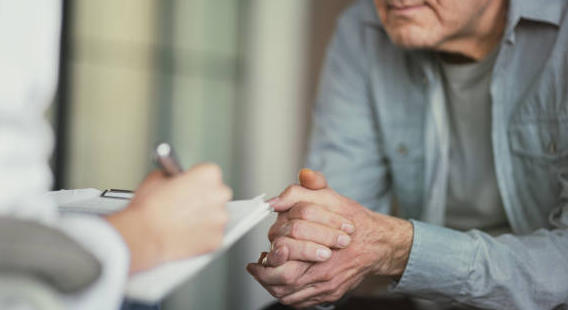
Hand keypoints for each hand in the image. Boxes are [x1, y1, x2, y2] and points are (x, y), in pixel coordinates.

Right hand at [106, 163, 231, 272]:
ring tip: (183, 222)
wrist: (144, 236)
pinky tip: (186, 235)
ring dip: (205, 218)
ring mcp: (220, 219)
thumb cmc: (149, 208)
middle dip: (204, 199)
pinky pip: (213, 236)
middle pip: (217, 194)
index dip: (196, 180)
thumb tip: (172, 179)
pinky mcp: (217, 239)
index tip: (190, 186)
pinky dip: (202, 237)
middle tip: (185, 205)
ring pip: (216, 216)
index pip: (209, 173)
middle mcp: (219, 195)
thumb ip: (171, 176)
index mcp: (208, 175)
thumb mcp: (156, 178)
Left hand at [247, 170, 412, 307]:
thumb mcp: (331, 197)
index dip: (269, 258)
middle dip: (265, 276)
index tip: (257, 258)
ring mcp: (328, 286)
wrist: (378, 243)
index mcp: (322, 245)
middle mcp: (325, 270)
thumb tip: (281, 195)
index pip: (284, 254)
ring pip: (290, 295)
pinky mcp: (331, 295)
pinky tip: (281, 285)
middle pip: (284, 280)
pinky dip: (288, 296)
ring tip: (264, 276)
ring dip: (273, 287)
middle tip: (256, 268)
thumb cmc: (354, 220)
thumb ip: (304, 190)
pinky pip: (302, 303)